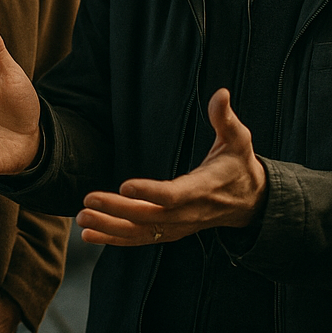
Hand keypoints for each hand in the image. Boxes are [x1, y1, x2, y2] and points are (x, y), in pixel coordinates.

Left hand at [75, 88, 267, 245]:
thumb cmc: (239, 165)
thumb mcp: (238, 139)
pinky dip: (114, 239)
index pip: (174, 195)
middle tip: (88, 200)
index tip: (124, 186)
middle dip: (117, 211)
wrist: (249, 202)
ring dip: (109, 228)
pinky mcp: (170, 232)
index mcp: (203, 189)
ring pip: (141, 233)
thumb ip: (225, 118)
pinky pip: (140, 239)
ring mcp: (178, 226)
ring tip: (82, 219)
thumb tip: (221, 93)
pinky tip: (89, 235)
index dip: (150, 192)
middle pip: (149, 217)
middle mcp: (188, 213)